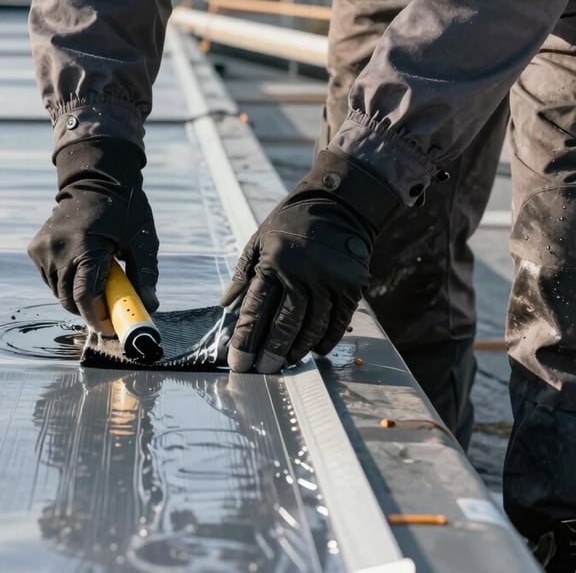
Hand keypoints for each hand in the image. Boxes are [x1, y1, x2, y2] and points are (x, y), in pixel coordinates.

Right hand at [28, 138, 158, 333]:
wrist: (95, 177)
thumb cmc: (124, 207)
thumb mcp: (142, 238)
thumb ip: (145, 273)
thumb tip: (150, 305)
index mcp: (85, 247)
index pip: (83, 296)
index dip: (95, 318)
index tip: (109, 327)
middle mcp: (58, 249)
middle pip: (68, 299)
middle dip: (88, 309)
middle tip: (108, 304)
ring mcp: (43, 248)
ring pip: (56, 291)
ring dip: (75, 294)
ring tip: (96, 277)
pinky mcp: (35, 247)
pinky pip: (49, 278)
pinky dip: (64, 280)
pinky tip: (79, 265)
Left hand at [221, 148, 401, 372]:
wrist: (339, 203)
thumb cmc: (291, 223)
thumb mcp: (260, 239)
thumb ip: (243, 272)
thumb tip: (226, 304)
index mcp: (274, 260)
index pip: (255, 308)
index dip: (245, 339)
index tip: (238, 362)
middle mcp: (302, 272)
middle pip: (284, 323)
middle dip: (271, 353)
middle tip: (263, 372)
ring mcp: (329, 279)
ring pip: (312, 326)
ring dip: (298, 349)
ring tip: (286, 364)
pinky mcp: (351, 284)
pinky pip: (338, 321)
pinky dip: (326, 339)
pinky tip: (315, 350)